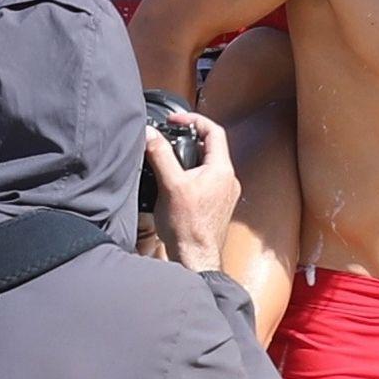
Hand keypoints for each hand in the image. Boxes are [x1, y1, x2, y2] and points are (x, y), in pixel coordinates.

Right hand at [145, 111, 240, 271]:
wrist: (196, 259)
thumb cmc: (187, 227)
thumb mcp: (170, 185)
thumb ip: (160, 155)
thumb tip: (150, 133)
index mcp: (222, 170)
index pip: (214, 131)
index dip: (194, 119)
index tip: (175, 120)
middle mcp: (229, 180)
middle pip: (211, 147)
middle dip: (189, 139)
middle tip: (169, 138)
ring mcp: (225, 194)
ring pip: (208, 165)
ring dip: (189, 158)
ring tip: (169, 160)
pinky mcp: (218, 206)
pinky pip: (207, 181)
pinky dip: (192, 175)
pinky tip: (175, 184)